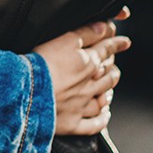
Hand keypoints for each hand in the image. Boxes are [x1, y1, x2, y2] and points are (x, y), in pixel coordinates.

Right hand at [34, 8, 130, 136]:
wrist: (26, 93)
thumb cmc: (41, 65)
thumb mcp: (64, 40)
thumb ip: (86, 33)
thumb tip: (105, 28)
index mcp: (87, 63)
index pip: (107, 50)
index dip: (117, 44)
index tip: (125, 42)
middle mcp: (89, 85)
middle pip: (108, 77)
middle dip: (113, 70)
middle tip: (114, 66)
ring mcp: (82, 106)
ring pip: (102, 100)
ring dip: (108, 93)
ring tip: (109, 90)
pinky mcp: (72, 123)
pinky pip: (93, 125)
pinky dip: (102, 120)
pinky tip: (104, 115)